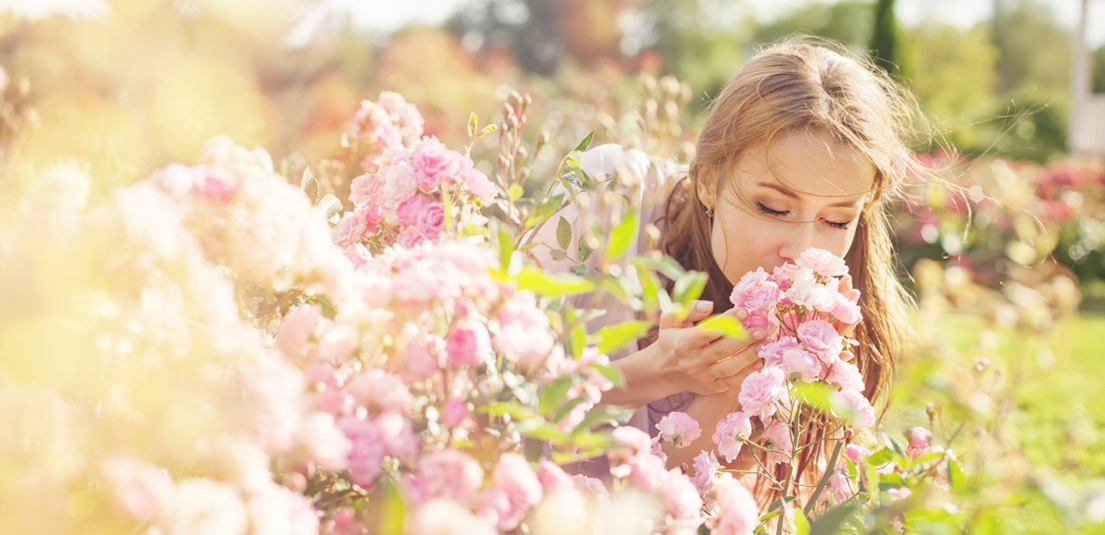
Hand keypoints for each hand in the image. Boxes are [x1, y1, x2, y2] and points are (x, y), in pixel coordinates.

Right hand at [649, 300, 766, 395]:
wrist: (664, 371)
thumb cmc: (671, 340)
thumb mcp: (671, 320)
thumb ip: (689, 309)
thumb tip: (709, 306)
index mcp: (682, 344)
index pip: (706, 332)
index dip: (726, 322)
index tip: (744, 312)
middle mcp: (692, 362)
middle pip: (721, 351)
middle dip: (743, 339)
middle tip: (762, 329)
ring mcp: (703, 377)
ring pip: (729, 367)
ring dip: (749, 356)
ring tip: (764, 343)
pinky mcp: (711, 387)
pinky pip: (732, 381)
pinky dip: (747, 372)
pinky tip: (759, 360)